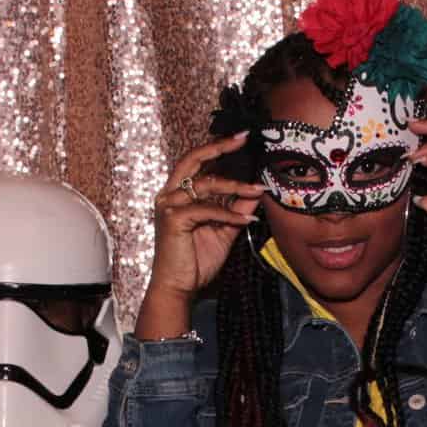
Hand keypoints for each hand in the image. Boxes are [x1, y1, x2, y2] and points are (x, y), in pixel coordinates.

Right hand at [140, 132, 264, 337]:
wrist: (179, 288)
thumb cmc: (195, 261)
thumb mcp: (223, 230)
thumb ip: (236, 209)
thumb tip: (257, 191)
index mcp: (178, 194)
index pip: (197, 162)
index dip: (217, 148)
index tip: (241, 138)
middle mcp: (169, 194)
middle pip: (193, 159)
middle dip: (218, 146)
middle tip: (242, 138)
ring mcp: (169, 205)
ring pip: (206, 184)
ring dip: (235, 187)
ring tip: (257, 190)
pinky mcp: (173, 219)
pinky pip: (207, 209)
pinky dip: (230, 214)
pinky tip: (247, 221)